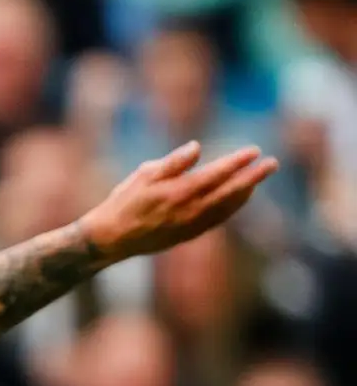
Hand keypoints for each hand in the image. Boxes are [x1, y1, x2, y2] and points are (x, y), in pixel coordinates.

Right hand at [79, 141, 277, 260]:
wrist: (113, 238)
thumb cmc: (124, 201)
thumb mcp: (143, 175)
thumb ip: (173, 162)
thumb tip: (197, 148)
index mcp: (180, 192)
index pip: (217, 173)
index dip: (238, 162)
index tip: (254, 151)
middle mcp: (191, 210)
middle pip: (231, 191)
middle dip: (253, 177)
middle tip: (272, 164)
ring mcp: (193, 224)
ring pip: (229, 207)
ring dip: (246, 192)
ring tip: (258, 179)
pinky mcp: (190, 234)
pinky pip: (220, 219)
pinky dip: (233, 207)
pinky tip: (239, 199)